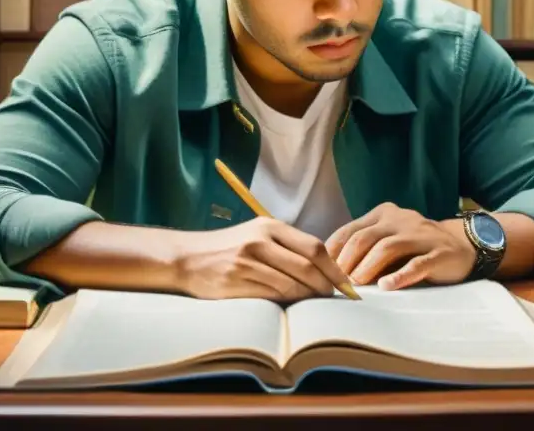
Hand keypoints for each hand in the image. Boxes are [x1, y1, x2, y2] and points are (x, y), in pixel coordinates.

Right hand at [175, 217, 352, 300]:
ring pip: (291, 284)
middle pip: (307, 267)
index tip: (345, 283)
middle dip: (325, 285)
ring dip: (307, 297)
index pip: (314, 247)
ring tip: (314, 302)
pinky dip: (287, 302)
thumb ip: (288, 245)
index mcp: (270, 226)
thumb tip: (325, 268)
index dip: (334, 268)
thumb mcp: (258, 234)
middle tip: (333, 297)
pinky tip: (292, 306)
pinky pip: (271, 296)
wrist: (188, 258)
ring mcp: (247, 262)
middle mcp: (260, 241)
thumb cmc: (229, 248)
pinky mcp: (235, 281)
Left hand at [325, 202, 476, 290]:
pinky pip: (417, 264)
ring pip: (388, 248)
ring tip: (357, 286)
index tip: (322, 272)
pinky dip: (400, 276)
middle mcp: (400, 219)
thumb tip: (332, 273)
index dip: (334, 251)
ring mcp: (421, 235)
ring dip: (368, 268)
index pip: (350, 230)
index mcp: (383, 215)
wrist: (462, 246)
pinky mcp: (438, 253)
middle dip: (347, 262)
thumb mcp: (388, 242)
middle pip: (365, 238)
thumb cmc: (416, 248)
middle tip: (337, 283)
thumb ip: (365, 250)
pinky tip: (387, 287)